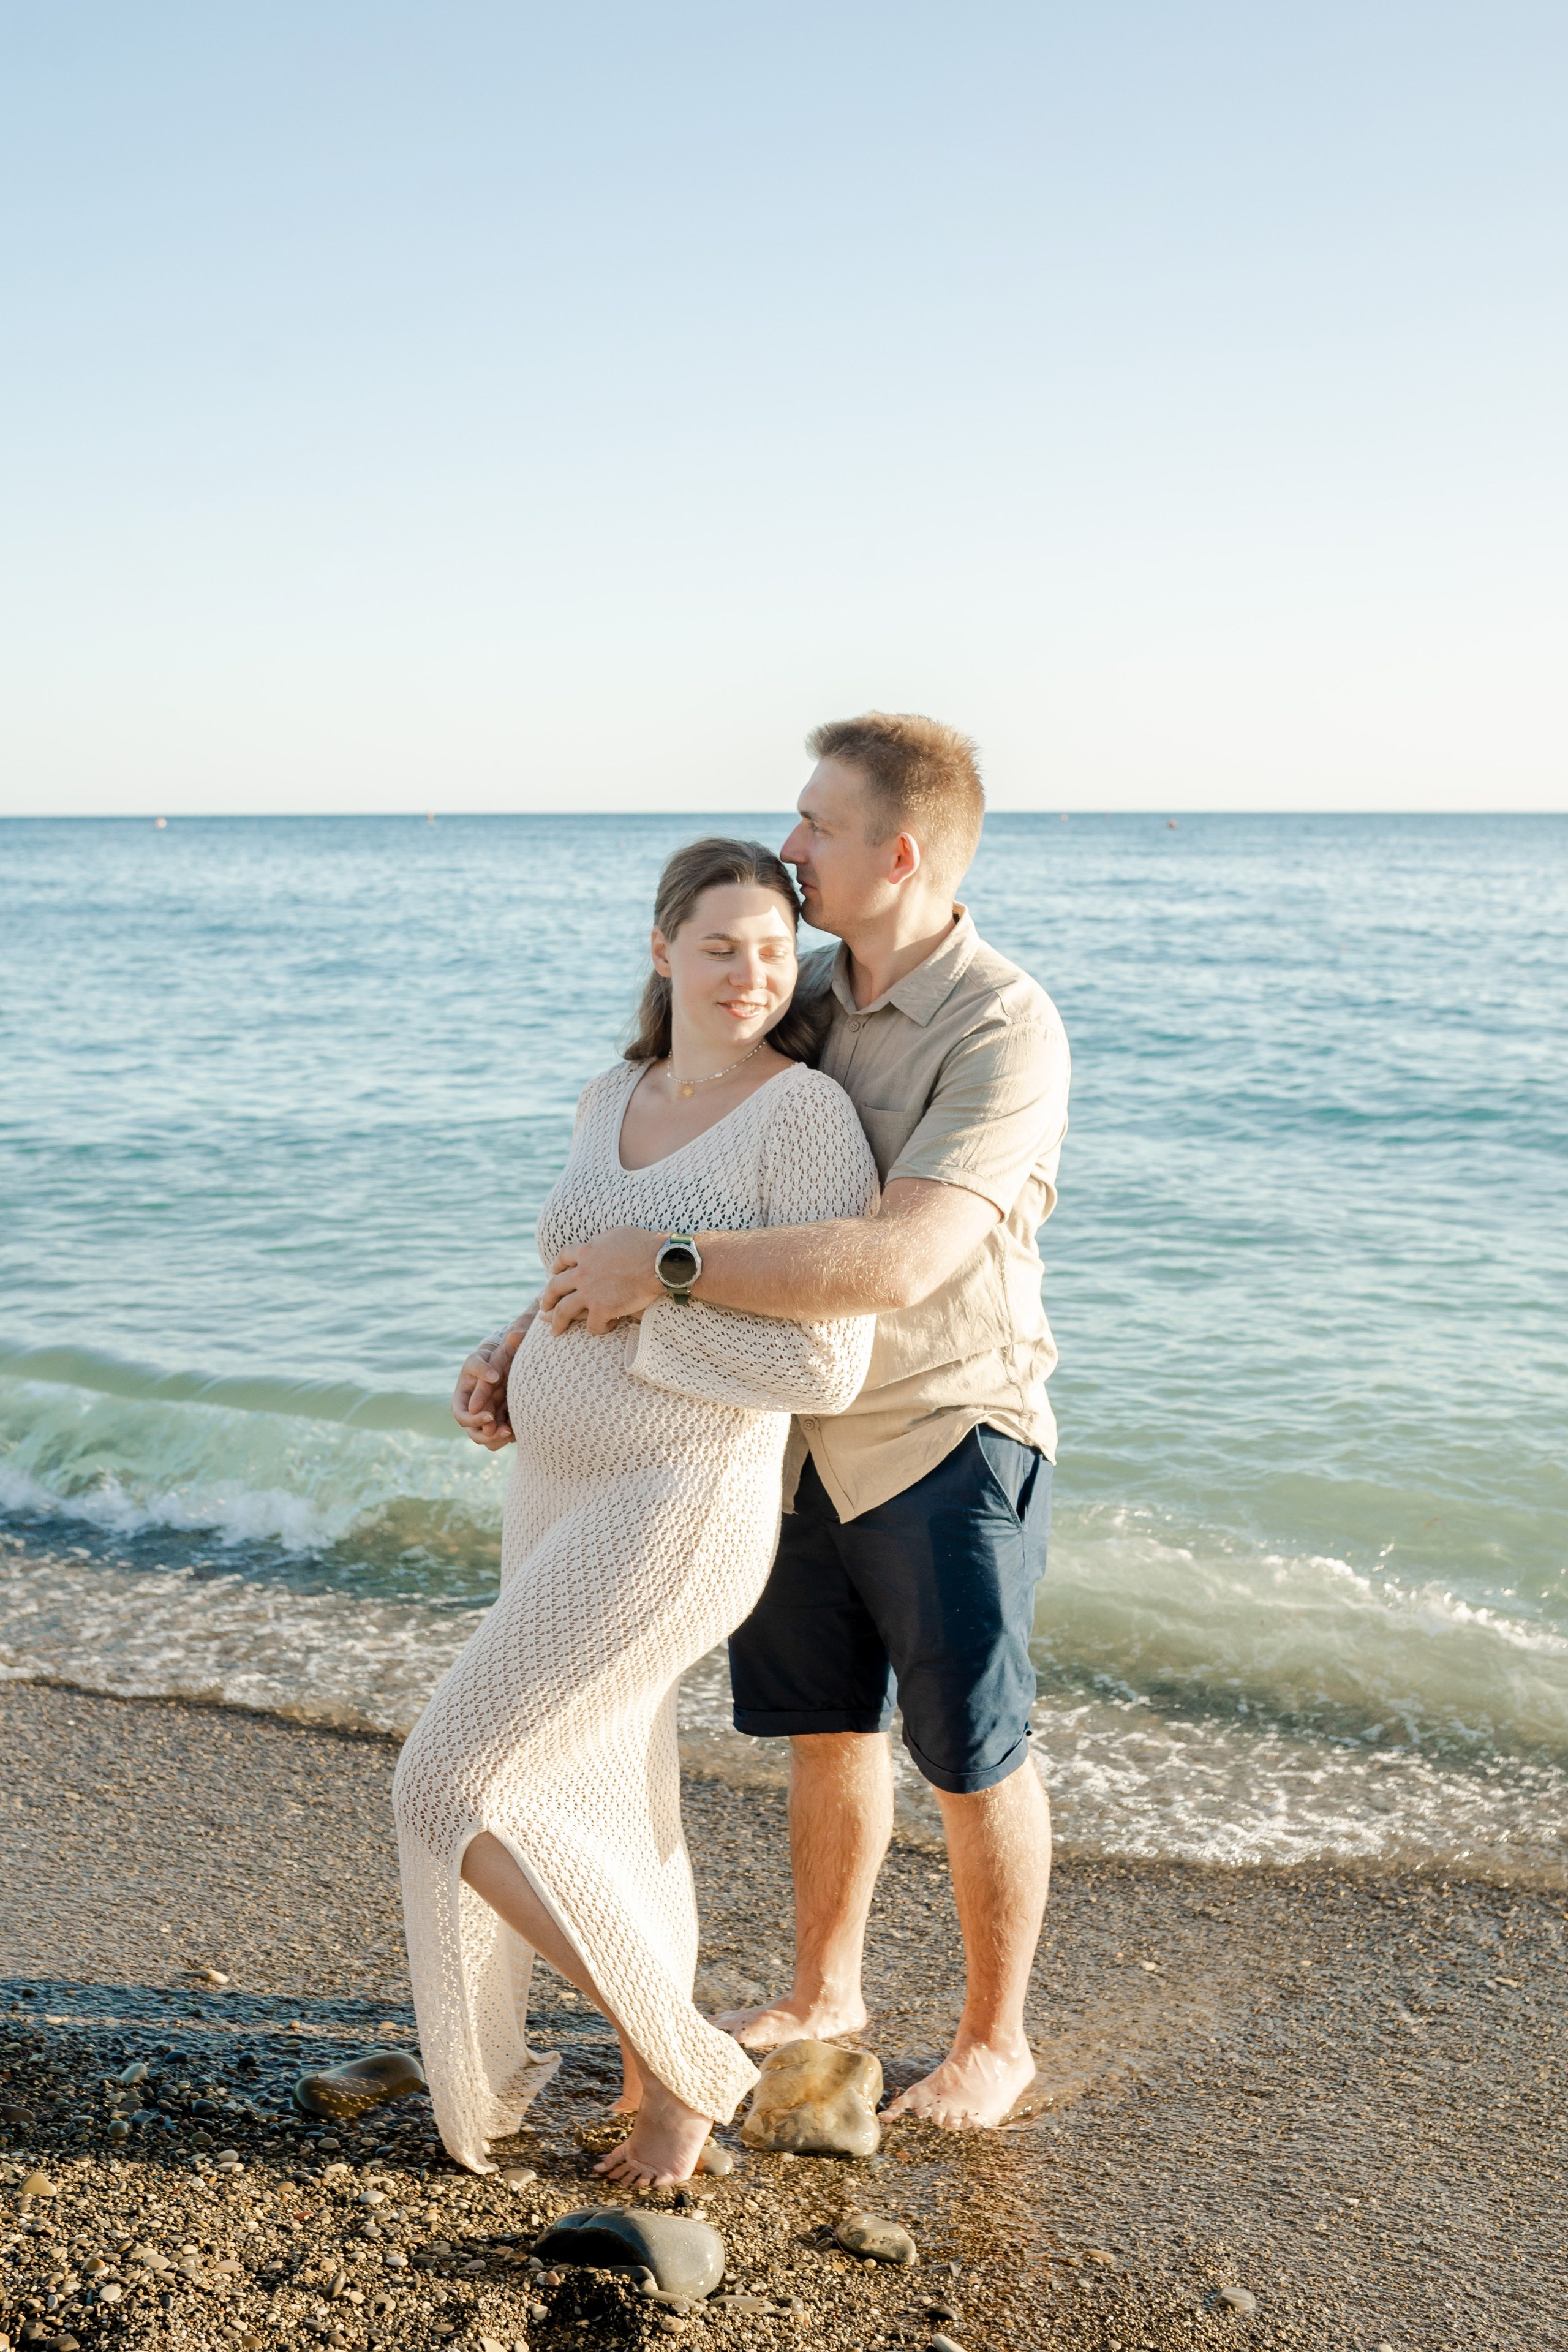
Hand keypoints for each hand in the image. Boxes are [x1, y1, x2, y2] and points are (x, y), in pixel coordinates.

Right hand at [451, 1313, 533, 1447]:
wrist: (504, 1361)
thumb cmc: (487, 1358)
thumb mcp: (480, 1357)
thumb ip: (482, 1365)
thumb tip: (493, 1376)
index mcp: (463, 1398)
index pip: (461, 1415)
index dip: (473, 1420)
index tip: (489, 1416)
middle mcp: (473, 1412)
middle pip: (474, 1433)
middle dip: (487, 1436)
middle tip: (505, 1431)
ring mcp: (488, 1419)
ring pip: (489, 1440)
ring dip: (499, 1440)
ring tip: (513, 1432)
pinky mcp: (502, 1421)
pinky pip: (502, 1437)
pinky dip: (510, 1437)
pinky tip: (521, 1430)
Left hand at [541, 1227, 665, 1333]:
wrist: (659, 1262)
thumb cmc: (645, 1244)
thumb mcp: (617, 1234)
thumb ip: (601, 1241)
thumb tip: (595, 1243)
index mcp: (586, 1251)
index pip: (563, 1257)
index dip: (557, 1266)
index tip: (554, 1272)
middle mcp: (582, 1273)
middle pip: (554, 1287)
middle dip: (546, 1298)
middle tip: (543, 1307)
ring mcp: (590, 1293)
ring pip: (563, 1312)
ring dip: (557, 1323)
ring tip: (554, 1332)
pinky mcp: (602, 1310)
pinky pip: (592, 1326)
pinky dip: (598, 1328)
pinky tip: (606, 1326)